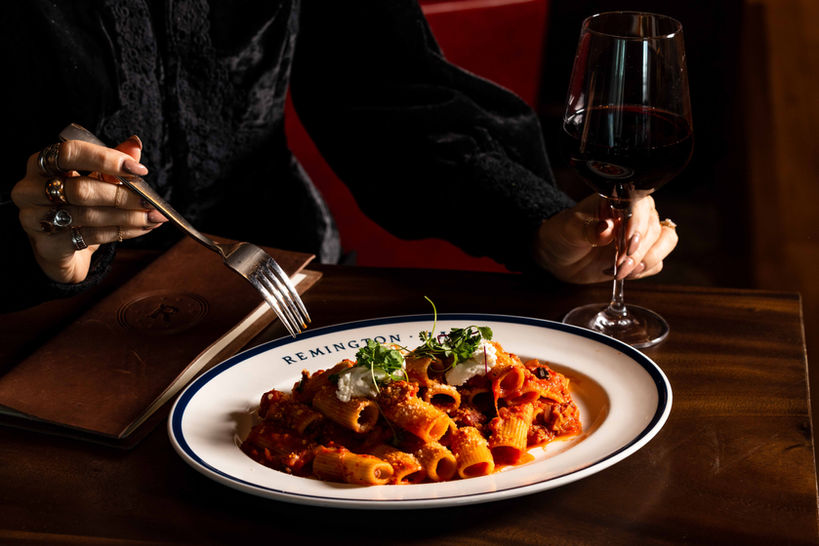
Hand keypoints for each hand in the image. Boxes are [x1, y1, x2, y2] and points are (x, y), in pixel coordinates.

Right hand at [10, 136, 167, 283]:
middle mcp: (30, 188)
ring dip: (127, 216)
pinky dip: (121, 231)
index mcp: (42, 163)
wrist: (60, 248)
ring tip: (153, 217)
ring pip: (88, 215)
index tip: (138, 170)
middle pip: (81, 189)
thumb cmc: (77, 206)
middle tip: (150, 201)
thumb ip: (113, 162)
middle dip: (122, 195)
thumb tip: (135, 144)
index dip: (106, 160)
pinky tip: (141, 228)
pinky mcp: (47, 244)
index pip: (70, 152)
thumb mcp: (95, 180)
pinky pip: (90, 236)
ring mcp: (34, 218)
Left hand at [533, 193, 677, 283]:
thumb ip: (588, 229)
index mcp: (619, 199)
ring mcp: (641, 235)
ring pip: (665, 243)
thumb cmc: (564, 233)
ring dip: (647, 260)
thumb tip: (606, 228)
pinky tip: (625, 274)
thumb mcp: (569, 228)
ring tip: (623, 271)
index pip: (640, 206)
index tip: (627, 245)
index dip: (637, 226)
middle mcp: (636, 214)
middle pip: (655, 228)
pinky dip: (644, 270)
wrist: (560, 255)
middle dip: (639, 250)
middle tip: (619, 265)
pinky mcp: (642, 255)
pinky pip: (657, 262)